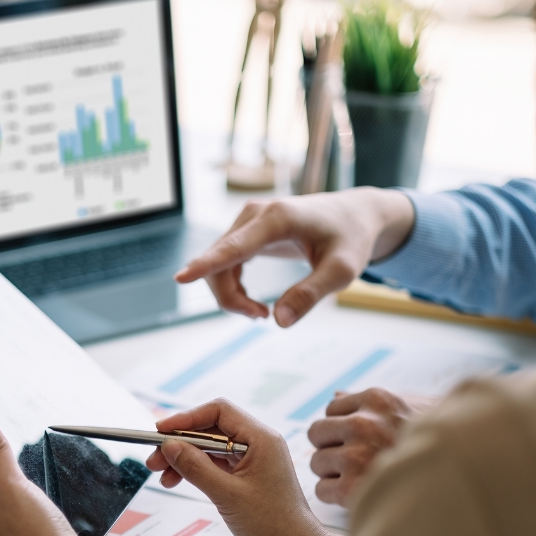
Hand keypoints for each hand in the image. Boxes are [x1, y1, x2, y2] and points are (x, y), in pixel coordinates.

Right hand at [145, 399, 345, 535]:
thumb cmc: (273, 526)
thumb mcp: (227, 495)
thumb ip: (196, 468)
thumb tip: (170, 446)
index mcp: (261, 439)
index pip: (218, 412)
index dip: (186, 418)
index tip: (161, 430)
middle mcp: (258, 444)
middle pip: (210, 429)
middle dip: (180, 441)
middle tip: (154, 459)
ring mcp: (253, 460)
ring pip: (210, 447)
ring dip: (184, 457)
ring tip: (162, 475)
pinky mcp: (247, 477)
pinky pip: (215, 463)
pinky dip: (195, 469)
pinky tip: (178, 480)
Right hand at [176, 188, 414, 326]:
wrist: (354, 216)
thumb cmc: (351, 240)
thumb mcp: (342, 271)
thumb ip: (311, 294)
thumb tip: (279, 321)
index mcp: (278, 218)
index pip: (235, 247)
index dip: (207, 265)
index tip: (181, 278)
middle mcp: (255, 214)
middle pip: (219, 263)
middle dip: (231, 299)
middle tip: (261, 318)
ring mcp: (247, 220)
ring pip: (217, 266)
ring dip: (230, 296)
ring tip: (262, 313)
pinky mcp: (245, 230)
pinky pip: (223, 263)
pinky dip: (232, 288)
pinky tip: (254, 302)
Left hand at [307, 388, 434, 505]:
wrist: (469, 475)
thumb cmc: (442, 442)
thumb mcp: (411, 409)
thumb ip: (373, 403)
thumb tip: (337, 395)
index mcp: (378, 400)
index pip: (332, 409)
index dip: (343, 427)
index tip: (359, 440)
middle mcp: (364, 423)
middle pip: (317, 433)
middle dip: (331, 447)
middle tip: (354, 461)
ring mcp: (358, 455)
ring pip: (317, 463)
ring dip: (333, 473)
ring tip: (361, 478)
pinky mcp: (354, 488)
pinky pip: (322, 490)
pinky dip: (335, 496)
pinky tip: (358, 495)